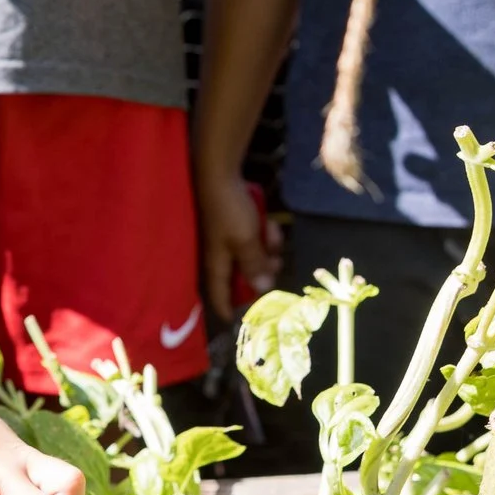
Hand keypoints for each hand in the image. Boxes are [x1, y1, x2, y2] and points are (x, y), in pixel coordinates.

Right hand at [197, 167, 279, 319]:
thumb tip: (262, 289)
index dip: (226, 308)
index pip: (219, 294)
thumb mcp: (246, 240)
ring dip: (267, 247)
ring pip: (252, 255)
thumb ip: (254, 265)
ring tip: (273, 232)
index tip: (233, 321)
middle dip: (263, 270)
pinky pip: (252, 237)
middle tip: (277, 262)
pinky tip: (267, 220)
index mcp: (217, 263)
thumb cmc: (229, 210)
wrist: (218, 173)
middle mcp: (219, 255)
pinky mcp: (232, 224)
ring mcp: (226, 239)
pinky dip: (262, 232)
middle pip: (243, 275)